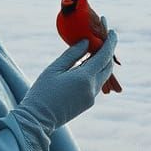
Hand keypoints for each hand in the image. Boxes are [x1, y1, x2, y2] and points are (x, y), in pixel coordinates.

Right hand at [0, 25, 117, 150]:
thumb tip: (87, 42)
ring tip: (94, 49)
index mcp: (84, 78)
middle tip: (103, 38)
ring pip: (103, 76)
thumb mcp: (54, 69)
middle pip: (108, 67)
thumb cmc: (42, 92)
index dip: (110, 42)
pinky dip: (95, 72)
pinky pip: (96, 83)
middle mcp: (92, 89)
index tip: (113, 31)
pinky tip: (86, 64)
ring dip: (102, 62)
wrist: (37, 119)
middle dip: (108, 52)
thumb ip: (72, 54)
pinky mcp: (87, 103)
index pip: (104, 56)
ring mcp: (91, 98)